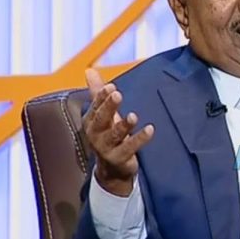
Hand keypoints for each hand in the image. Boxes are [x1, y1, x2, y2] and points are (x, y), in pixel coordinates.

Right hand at [83, 68, 153, 196]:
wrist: (112, 168)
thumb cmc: (109, 134)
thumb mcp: (103, 114)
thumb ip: (98, 93)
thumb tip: (89, 70)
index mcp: (91, 122)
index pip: (95, 106)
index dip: (102, 97)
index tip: (111, 86)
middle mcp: (96, 135)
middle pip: (101, 119)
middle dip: (109, 106)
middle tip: (117, 94)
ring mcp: (106, 148)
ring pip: (115, 135)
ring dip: (124, 125)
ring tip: (133, 115)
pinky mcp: (120, 158)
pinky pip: (130, 148)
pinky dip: (140, 138)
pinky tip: (151, 129)